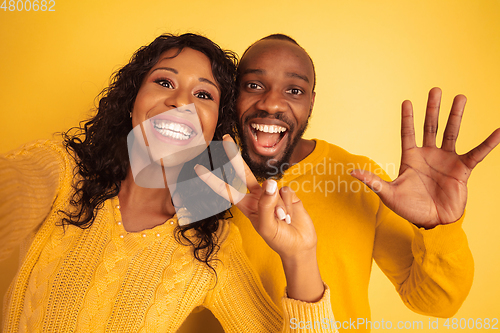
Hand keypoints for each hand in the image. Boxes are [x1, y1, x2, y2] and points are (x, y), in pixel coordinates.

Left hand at [194, 135, 316, 258]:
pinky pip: (285, 190)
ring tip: (283, 221)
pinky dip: (288, 203)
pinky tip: (291, 213)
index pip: (226, 189)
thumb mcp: (267, 226)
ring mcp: (272, 193)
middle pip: (243, 172)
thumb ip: (266, 205)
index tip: (198, 168)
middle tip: (224, 138)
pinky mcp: (286, 192)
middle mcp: (257, 196)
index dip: (212, 179)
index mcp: (246, 206)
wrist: (300, 245)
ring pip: (272, 188)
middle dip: (234, 156)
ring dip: (279, 206)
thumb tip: (271, 182)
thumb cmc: (279, 239)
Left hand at [350, 87, 499, 228]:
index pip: (408, 133)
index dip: (407, 118)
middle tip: (435, 89)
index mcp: (410, 158)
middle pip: (430, 126)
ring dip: (456, 116)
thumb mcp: (388, 194)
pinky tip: (498, 131)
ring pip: (451, 132)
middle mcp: (428, 155)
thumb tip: (351, 172)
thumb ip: (373, 181)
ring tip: (461, 97)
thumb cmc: (409, 209)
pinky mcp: (462, 169)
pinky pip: (476, 153)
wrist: (432, 223)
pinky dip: (488, 143)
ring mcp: (446, 160)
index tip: (406, 101)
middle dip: (432, 108)